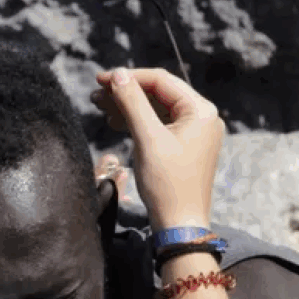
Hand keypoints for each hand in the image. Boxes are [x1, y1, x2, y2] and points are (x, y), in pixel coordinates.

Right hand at [91, 68, 223, 229]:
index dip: (129, 77)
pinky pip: (159, 124)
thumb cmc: (167, 184)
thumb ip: (133, 103)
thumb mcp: (148, 139)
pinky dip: (138, 121)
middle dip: (126, 92)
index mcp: (200, 110)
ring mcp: (195, 131)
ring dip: (129, 106)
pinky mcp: (185, 145)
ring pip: (156, 109)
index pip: (161, 81)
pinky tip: (116, 122)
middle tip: (96, 95)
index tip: (100, 80)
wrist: (179, 224)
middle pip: (158, 93)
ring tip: (100, 107)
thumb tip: (117, 75)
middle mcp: (202, 116)